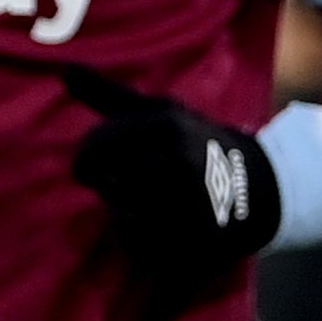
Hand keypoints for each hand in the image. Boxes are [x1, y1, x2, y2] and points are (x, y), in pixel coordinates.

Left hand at [68, 72, 281, 311]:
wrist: (258, 186)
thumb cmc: (194, 142)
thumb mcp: (156, 111)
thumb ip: (106, 94)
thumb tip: (63, 68)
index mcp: (164, 128)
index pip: (94, 149)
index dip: (87, 161)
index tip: (92, 167)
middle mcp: (177, 166)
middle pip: (108, 187)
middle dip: (116, 187)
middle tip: (143, 182)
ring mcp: (187, 207)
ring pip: (121, 221)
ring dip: (128, 216)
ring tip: (158, 205)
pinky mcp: (194, 244)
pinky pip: (141, 251)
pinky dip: (143, 245)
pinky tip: (164, 231)